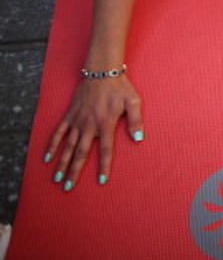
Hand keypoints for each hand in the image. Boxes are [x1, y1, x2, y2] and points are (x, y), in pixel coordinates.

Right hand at [42, 74, 143, 190]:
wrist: (101, 72)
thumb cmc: (120, 88)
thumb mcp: (133, 102)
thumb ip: (136, 120)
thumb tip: (139, 138)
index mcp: (106, 124)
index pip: (105, 150)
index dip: (104, 166)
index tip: (101, 180)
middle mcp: (89, 125)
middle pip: (80, 153)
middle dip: (74, 172)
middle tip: (68, 188)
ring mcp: (77, 121)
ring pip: (67, 146)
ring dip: (62, 163)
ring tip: (56, 179)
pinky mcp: (69, 115)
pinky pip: (58, 132)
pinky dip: (52, 145)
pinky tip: (47, 158)